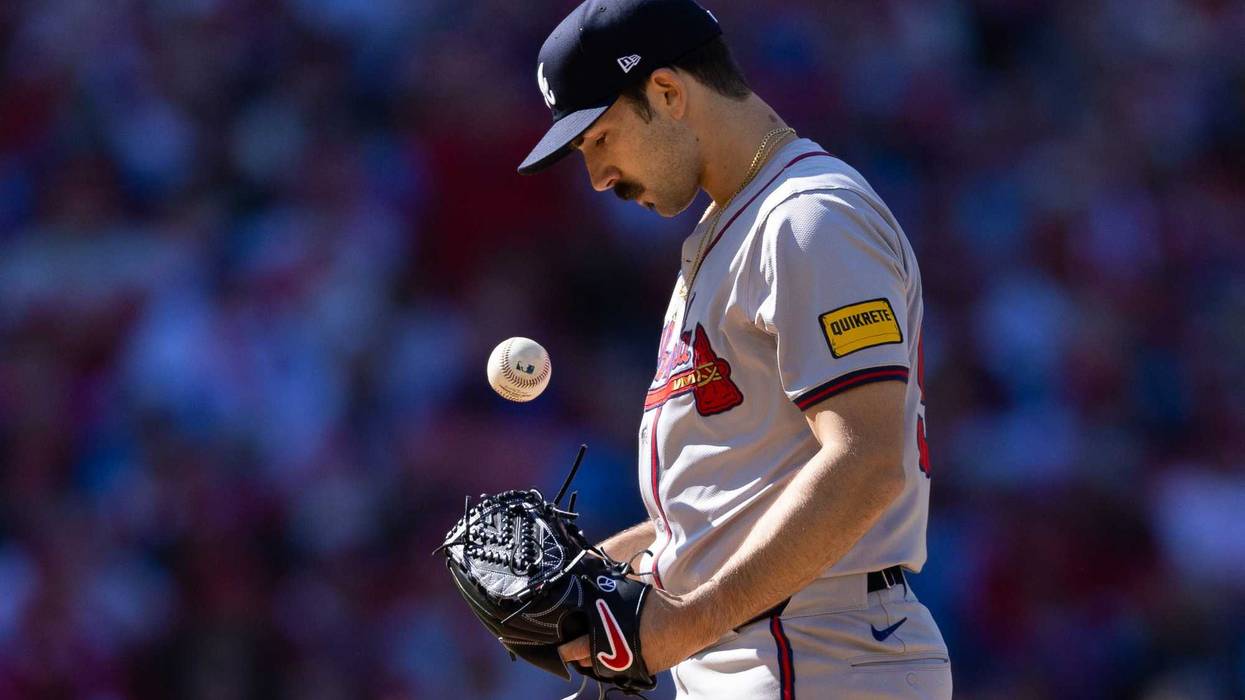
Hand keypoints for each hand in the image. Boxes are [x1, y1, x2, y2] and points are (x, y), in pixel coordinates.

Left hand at [557, 587, 716, 673]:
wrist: (688, 623)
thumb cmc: (659, 605)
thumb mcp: (629, 593)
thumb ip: (607, 592)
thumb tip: (588, 577)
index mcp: (613, 635)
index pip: (580, 648)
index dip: (567, 650)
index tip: (561, 648)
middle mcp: (620, 655)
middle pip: (589, 662)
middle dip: (579, 656)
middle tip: (572, 650)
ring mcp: (631, 666)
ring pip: (603, 669)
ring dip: (594, 661)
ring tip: (589, 652)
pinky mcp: (642, 671)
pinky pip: (620, 671)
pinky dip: (613, 663)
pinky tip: (613, 653)